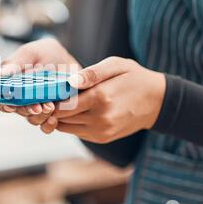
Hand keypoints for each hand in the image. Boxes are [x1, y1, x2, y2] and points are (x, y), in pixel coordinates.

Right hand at [0, 38, 80, 131]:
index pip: (1, 101)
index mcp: (11, 87)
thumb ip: (14, 65)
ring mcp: (37, 107)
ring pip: (33, 119)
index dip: (4, 105)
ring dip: (40, 116)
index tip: (11, 104)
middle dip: (27, 110)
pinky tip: (54, 118)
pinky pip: (47, 126)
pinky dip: (49, 125)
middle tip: (37, 107)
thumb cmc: (42, 53)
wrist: (65, 57)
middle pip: (19, 112)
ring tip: (50, 106)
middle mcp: (22, 100)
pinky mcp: (52, 113)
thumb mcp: (29, 54)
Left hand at [41, 57, 165, 142]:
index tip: (45, 91)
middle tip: (47, 97)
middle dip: (52, 108)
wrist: (157, 101)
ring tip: (59, 102)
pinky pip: (76, 132)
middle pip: (62, 117)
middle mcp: (100, 119)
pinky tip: (73, 110)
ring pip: (66, 127)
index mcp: (101, 98)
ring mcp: (101, 131)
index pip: (63, 104)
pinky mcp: (102, 138)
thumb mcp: (115, 65)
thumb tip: (69, 81)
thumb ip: (91, 73)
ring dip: (59, 117)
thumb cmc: (134, 78)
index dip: (50, 99)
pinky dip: (70, 123)